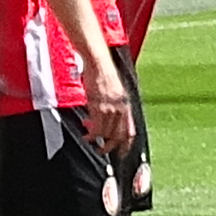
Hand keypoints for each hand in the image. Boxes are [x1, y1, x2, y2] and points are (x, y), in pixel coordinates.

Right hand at [80, 83, 148, 197]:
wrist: (98, 62)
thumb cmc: (104, 74)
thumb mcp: (115, 91)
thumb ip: (116, 105)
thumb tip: (110, 120)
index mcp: (126, 105)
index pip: (130, 131)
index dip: (126, 145)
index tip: (121, 153)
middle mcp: (121, 109)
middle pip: (118, 136)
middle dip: (110, 146)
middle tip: (101, 150)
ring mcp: (110, 108)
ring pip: (106, 133)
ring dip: (97, 140)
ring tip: (89, 140)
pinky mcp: (98, 106)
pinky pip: (96, 127)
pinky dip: (90, 134)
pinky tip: (85, 134)